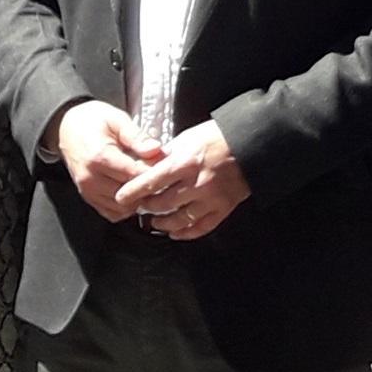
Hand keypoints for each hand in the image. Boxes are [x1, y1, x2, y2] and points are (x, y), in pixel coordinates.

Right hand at [52, 102, 165, 221]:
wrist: (65, 127)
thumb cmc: (91, 121)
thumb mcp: (116, 119)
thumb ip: (137, 136)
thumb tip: (156, 149)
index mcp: (99, 157)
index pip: (135, 175)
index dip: (153, 171)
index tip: (164, 164)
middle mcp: (91, 179)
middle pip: (130, 194)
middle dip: (147, 186)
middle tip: (156, 173)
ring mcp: (88, 191)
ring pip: (122, 207)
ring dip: (137, 198)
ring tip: (143, 180)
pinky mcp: (88, 198)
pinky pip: (112, 213)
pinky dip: (125, 206)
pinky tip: (130, 190)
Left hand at [119, 121, 246, 239]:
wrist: (251, 144)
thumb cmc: (218, 137)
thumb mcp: (187, 138)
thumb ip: (167, 155)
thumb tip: (148, 166)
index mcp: (185, 162)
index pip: (152, 181)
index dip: (133, 191)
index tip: (121, 197)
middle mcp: (197, 183)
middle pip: (163, 204)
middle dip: (146, 207)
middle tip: (138, 207)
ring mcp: (211, 198)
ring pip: (180, 220)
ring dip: (163, 224)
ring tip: (154, 223)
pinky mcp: (223, 208)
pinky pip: (201, 227)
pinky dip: (186, 233)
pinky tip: (175, 233)